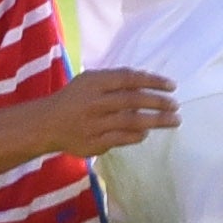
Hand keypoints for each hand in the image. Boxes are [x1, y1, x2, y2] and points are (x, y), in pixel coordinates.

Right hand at [37, 68, 180, 158]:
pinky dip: (137, 135)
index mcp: (94, 82)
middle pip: (133, 100)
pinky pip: (121, 139)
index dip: (153, 81)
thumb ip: (115, 81)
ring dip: (156, 121)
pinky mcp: (92, 143)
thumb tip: (149, 82)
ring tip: (173, 121)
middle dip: (158, 102)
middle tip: (176, 105)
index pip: (129, 79)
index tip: (172, 86)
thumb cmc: (74, 98)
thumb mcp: (89, 81)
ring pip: (130, 121)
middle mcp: (94, 102)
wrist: (46, 124)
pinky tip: (147, 132)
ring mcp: (93, 124)